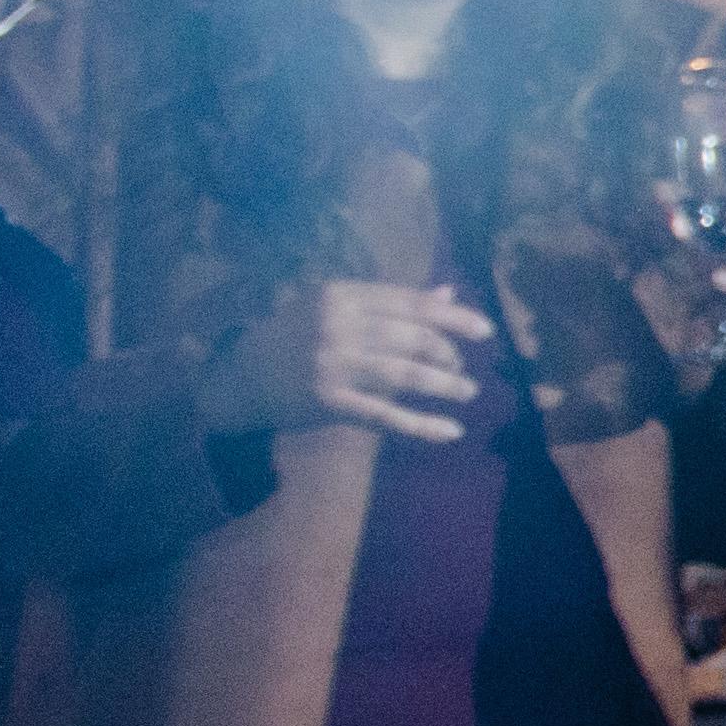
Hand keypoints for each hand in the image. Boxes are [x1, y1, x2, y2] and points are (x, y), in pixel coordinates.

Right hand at [192, 280, 491, 442]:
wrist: (240, 374)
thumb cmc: (295, 335)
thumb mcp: (335, 306)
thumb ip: (390, 301)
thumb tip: (445, 293)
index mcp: (342, 295)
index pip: (411, 302)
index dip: (453, 317)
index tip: (485, 331)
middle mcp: (339, 325)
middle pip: (413, 339)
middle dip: (448, 355)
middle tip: (463, 369)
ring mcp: (333, 365)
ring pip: (406, 375)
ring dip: (445, 385)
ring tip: (467, 393)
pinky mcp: (328, 402)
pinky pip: (386, 415)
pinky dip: (422, 425)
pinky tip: (450, 431)